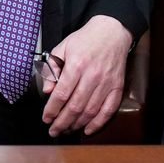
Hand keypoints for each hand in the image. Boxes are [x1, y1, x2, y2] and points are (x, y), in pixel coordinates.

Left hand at [41, 15, 131, 136]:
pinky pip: (108, 110)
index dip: (52, 110)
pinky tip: (88, 130)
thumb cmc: (86, 39)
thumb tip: (47, 90)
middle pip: (75, 107)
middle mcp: (92, 75)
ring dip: (76, 125)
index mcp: (76, 65)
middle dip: (62, 123)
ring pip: (90, 111)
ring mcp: (106, 82)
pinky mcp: (117, 87)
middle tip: (54, 131)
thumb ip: (52, 68)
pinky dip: (98, 123)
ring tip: (67, 130)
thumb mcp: (63, 47)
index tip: (46, 118)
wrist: (112, 31)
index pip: (61, 94)